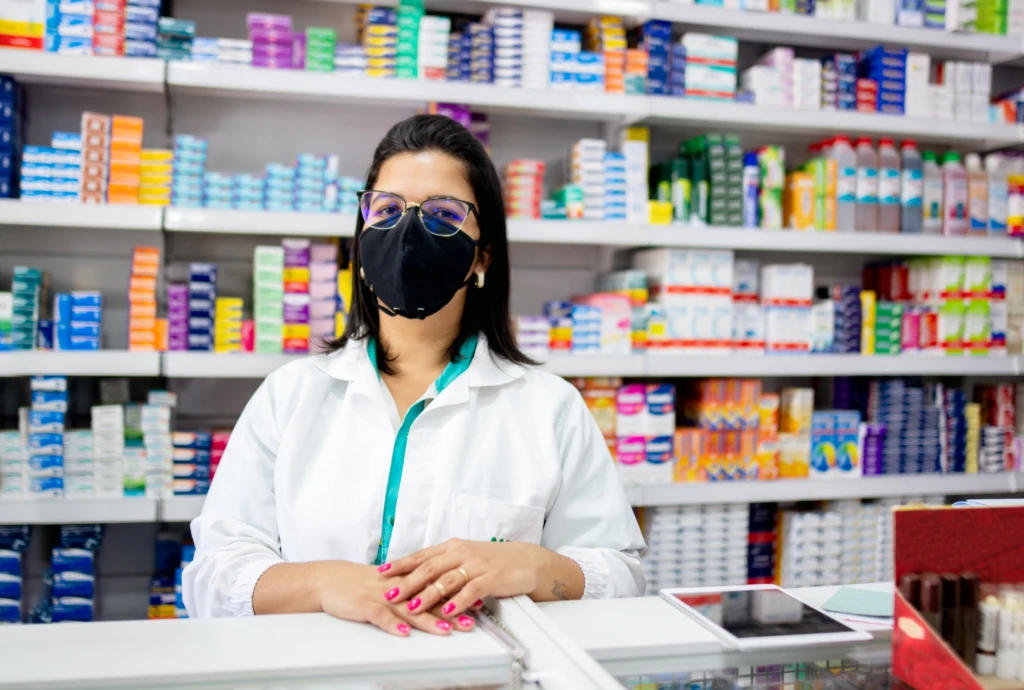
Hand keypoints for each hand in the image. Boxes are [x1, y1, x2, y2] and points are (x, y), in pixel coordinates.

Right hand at [312, 560, 476, 636]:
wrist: (330, 579)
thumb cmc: (361, 583)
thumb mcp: (391, 585)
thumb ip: (414, 589)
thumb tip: (438, 595)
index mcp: (406, 581)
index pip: (437, 587)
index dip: (459, 593)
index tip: (480, 599)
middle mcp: (399, 588)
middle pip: (429, 598)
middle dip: (452, 610)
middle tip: (472, 619)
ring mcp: (382, 597)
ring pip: (409, 608)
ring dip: (428, 620)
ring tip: (446, 629)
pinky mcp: (365, 606)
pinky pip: (381, 617)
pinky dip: (393, 625)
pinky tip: (404, 633)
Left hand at [379, 539, 560, 618]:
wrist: (526, 560)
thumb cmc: (493, 561)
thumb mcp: (465, 557)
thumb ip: (444, 564)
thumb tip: (417, 574)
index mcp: (452, 547)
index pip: (422, 555)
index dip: (401, 564)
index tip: (381, 572)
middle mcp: (461, 553)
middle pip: (429, 568)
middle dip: (407, 582)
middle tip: (390, 593)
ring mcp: (476, 564)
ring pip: (447, 580)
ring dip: (428, 595)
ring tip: (413, 606)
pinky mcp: (491, 577)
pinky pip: (471, 590)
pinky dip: (458, 601)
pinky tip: (447, 611)